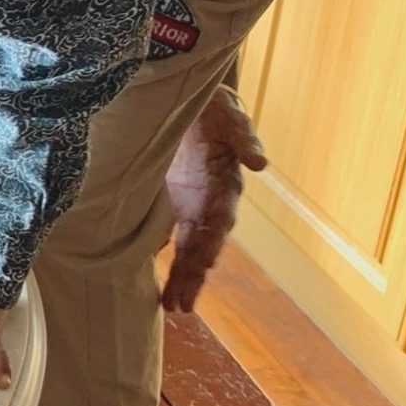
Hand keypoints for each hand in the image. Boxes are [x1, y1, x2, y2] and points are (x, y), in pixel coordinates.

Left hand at [160, 85, 266, 312]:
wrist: (189, 99)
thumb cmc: (213, 107)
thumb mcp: (227, 115)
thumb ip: (243, 136)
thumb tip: (261, 163)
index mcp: (223, 185)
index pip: (220, 221)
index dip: (212, 243)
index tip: (204, 266)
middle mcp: (208, 201)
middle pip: (203, 245)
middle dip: (194, 275)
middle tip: (181, 305)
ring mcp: (188, 204)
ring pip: (186, 248)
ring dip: (180, 276)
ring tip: (171, 305)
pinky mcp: (167, 202)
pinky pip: (163, 234)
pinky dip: (156, 256)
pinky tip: (143, 278)